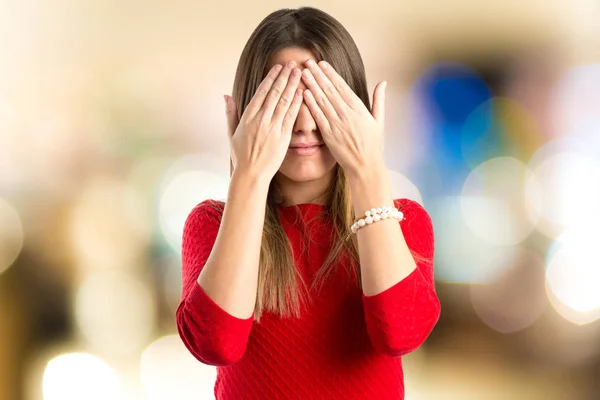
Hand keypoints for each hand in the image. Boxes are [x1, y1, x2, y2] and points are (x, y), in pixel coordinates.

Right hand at [225, 61, 302, 180]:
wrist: (251, 174)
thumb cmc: (241, 156)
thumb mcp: (231, 133)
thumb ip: (231, 113)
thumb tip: (226, 96)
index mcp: (248, 117)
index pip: (261, 92)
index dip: (270, 78)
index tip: (277, 68)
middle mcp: (260, 120)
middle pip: (274, 93)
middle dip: (284, 76)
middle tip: (292, 63)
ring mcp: (272, 127)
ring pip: (283, 101)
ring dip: (292, 85)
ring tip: (299, 72)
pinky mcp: (282, 137)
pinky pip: (290, 116)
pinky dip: (296, 103)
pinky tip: (302, 91)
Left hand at [300, 59, 386, 176]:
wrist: (365, 166)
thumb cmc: (373, 145)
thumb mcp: (379, 121)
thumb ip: (379, 100)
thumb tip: (383, 82)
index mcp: (359, 109)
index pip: (342, 87)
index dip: (331, 74)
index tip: (322, 63)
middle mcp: (347, 114)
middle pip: (329, 90)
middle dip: (317, 74)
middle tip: (307, 61)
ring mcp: (337, 124)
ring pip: (322, 100)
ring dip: (311, 85)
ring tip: (303, 72)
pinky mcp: (329, 135)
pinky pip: (318, 116)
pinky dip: (311, 104)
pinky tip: (304, 93)